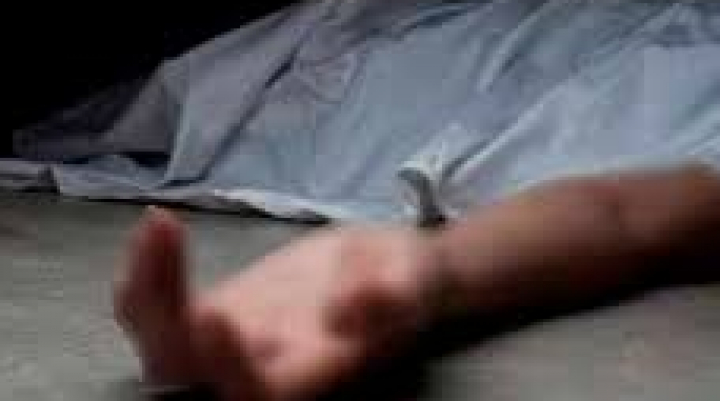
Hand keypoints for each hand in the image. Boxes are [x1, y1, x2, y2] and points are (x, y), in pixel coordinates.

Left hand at [114, 208, 443, 399]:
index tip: (218, 315)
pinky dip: (147, 269)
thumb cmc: (404, 276)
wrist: (380, 268)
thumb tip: (353, 310)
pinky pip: (159, 304)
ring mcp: (227, 341)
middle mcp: (258, 367)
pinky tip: (159, 221)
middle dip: (162, 319)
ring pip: (159, 342)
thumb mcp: (410, 277)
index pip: (255, 395)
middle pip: (183, 374)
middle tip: (166, 238)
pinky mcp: (212, 309)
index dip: (229, 368)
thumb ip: (391, 293)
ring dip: (145, 289)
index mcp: (310, 372)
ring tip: (161, 224)